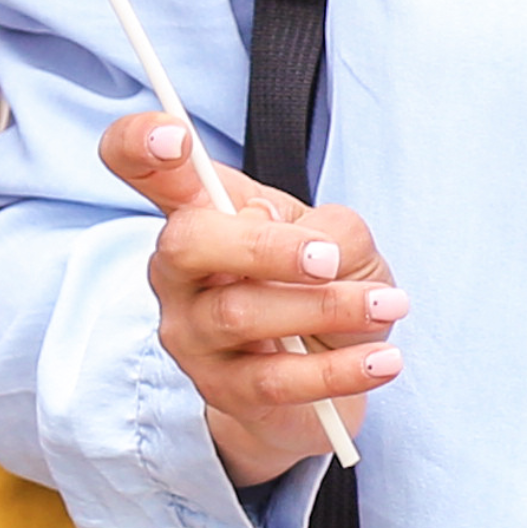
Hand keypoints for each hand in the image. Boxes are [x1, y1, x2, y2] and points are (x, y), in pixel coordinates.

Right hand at [104, 108, 393, 485]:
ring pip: (239, 314)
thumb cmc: (321, 288)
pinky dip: (339, 370)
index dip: (140, 143)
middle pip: (185, 242)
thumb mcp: (340, 241)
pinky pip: (275, 381)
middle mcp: (178, 272)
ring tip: (386, 305)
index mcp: (199, 212)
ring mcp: (192, 335)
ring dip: (326, 307)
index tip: (176, 135)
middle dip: (264, 246)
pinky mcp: (223, 392)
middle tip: (330, 259)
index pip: (141, 165)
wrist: (321, 380)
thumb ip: (324, 228)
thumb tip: (290, 236)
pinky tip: (384, 359)